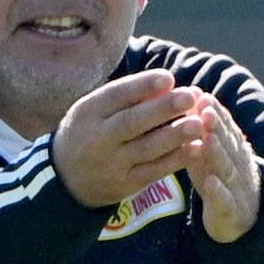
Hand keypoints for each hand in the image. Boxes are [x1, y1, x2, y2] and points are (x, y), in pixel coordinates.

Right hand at [52, 69, 210, 210]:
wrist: (65, 179)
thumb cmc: (89, 132)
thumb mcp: (94, 110)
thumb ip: (126, 97)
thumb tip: (168, 84)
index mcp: (89, 113)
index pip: (116, 96)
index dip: (143, 86)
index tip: (168, 78)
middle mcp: (98, 139)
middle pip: (132, 122)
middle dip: (163, 109)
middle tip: (190, 97)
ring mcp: (111, 164)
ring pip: (146, 149)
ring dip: (175, 136)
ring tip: (198, 123)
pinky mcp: (124, 185)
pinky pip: (153, 172)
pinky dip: (176, 160)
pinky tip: (196, 148)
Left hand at [182, 95, 263, 243]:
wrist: (243, 220)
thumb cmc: (219, 179)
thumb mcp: (209, 154)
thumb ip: (200, 131)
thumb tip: (188, 98)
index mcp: (231, 149)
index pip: (224, 127)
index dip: (215, 112)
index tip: (202, 96)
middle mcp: (236, 165)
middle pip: (226, 143)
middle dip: (217, 126)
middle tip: (205, 109)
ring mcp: (236, 187)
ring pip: (227, 168)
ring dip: (217, 152)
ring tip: (207, 138)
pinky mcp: (231, 211)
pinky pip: (224, 200)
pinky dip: (218, 191)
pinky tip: (210, 182)